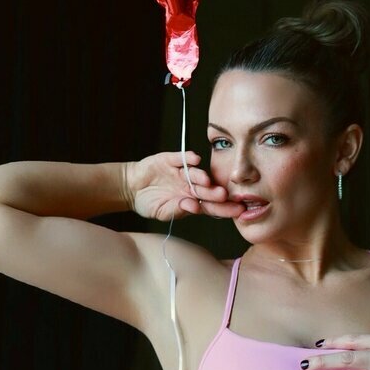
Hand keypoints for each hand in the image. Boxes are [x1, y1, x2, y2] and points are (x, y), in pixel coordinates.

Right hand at [125, 151, 243, 221]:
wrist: (131, 188)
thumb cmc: (149, 202)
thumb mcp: (162, 211)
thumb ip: (177, 210)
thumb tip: (193, 207)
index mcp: (192, 201)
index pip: (212, 206)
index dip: (224, 208)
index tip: (238, 210)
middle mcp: (190, 186)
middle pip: (206, 189)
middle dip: (215, 193)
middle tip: (224, 195)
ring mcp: (182, 173)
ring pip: (195, 173)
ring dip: (201, 176)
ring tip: (206, 181)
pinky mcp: (171, 160)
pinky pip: (181, 158)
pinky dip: (188, 158)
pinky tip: (195, 159)